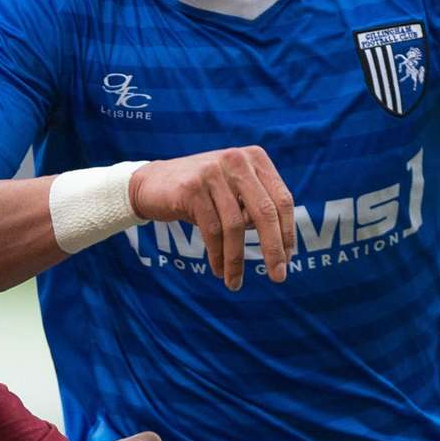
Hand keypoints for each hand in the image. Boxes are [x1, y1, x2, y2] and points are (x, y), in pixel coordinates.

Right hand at [129, 146, 295, 289]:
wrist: (152, 183)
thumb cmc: (201, 193)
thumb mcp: (233, 192)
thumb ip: (256, 208)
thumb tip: (283, 249)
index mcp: (255, 158)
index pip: (282, 199)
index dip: (287, 232)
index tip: (287, 260)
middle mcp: (236, 160)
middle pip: (264, 212)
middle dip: (273, 249)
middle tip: (278, 276)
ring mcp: (213, 172)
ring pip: (235, 226)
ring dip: (237, 260)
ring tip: (235, 282)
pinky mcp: (192, 188)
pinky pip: (212, 230)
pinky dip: (217, 255)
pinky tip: (218, 269)